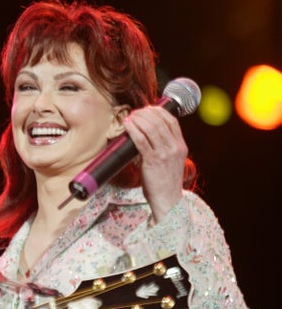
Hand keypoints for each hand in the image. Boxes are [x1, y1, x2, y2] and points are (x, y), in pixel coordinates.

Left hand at [124, 106, 187, 221]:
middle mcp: (175, 148)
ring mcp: (165, 154)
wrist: (167, 200)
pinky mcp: (153, 161)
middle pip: (160, 122)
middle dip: (146, 113)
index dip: (159, 111)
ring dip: (138, 119)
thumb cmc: (164, 182)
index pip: (172, 121)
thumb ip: (164, 148)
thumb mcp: (170, 162)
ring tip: (130, 116)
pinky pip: (141, 140)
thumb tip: (146, 136)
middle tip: (135, 112)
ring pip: (151, 128)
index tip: (148, 108)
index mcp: (181, 146)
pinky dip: (133, 130)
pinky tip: (127, 125)